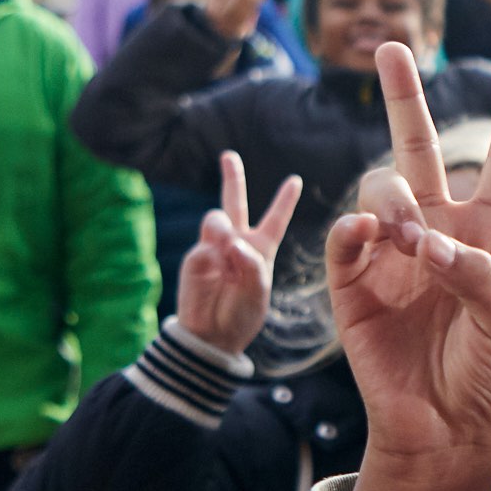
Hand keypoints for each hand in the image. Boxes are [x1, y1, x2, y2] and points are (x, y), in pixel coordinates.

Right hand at [174, 150, 303, 354]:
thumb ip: (250, 265)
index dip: (284, 200)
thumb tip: (232, 240)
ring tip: (228, 246)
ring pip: (217, 220)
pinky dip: (212, 257)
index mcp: (260, 248)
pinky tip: (216, 270)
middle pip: (233, 202)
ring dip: (223, 228)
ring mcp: (213, 248)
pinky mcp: (195, 258)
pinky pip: (204, 247)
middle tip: (229, 156)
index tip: (295, 180)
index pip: (274, 219)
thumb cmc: (241, 314)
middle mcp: (236, 242)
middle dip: (232, 179)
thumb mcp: (258, 293)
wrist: (212, 335)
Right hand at [330, 44, 490, 490]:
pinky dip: (355, 229)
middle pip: (420, 150)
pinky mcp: (353, 286)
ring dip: (394, 200)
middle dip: (405, 97)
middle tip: (388, 45)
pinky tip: (372, 234)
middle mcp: (437, 233)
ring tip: (409, 237)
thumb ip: (476, 272)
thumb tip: (422, 243)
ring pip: (381, 190)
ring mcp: (391, 256)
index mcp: (488, 235)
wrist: (446, 432)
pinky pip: (344, 238)